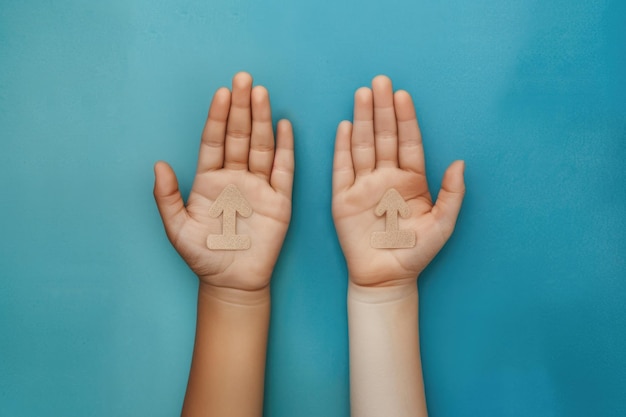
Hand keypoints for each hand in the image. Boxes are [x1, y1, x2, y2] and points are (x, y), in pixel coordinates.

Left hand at [154, 72, 293, 291]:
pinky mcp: (279, 200)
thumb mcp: (177, 229)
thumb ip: (167, 197)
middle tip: (243, 78)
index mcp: (209, 180)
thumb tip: (158, 165)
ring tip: (261, 93)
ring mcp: (258, 187)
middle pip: (238, 136)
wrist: (232, 282)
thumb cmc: (203, 256)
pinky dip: (285, 148)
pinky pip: (283, 170)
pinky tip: (284, 126)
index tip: (221, 93)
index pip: (214, 141)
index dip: (217, 117)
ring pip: (260, 146)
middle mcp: (235, 178)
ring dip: (262, 120)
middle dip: (241, 108)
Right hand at [332, 75, 464, 287]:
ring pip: (363, 146)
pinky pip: (342, 169)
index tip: (403, 95)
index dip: (406, 118)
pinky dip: (342, 148)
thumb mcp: (442, 225)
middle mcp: (386, 178)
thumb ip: (452, 194)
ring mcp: (364, 186)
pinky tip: (344, 126)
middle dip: (382, 109)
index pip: (408, 142)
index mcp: (411, 180)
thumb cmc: (416, 253)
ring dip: (362, 120)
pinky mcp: (343, 199)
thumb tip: (459, 162)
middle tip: (380, 81)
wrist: (386, 277)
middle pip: (384, 136)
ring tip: (362, 94)